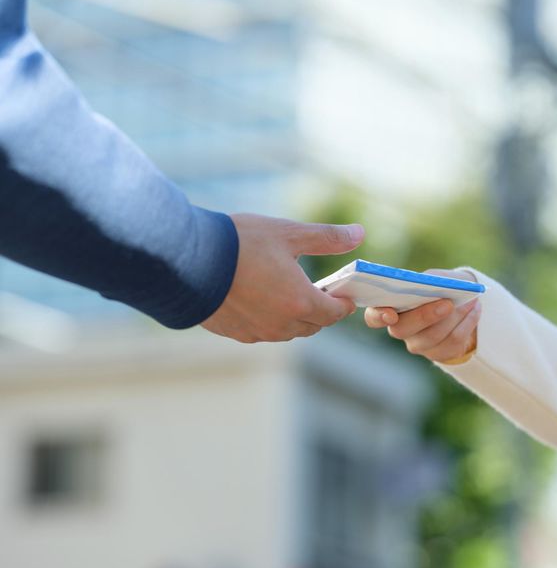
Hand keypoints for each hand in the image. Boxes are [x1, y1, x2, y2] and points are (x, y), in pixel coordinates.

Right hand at [202, 214, 363, 342]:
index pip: (334, 313)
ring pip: (288, 331)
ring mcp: (257, 332)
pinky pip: (263, 332)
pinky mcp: (235, 333)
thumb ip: (328, 237)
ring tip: (289, 292)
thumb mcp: (288, 233)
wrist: (185, 260)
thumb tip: (360, 233)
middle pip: (313, 325)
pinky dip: (270, 319)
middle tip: (317, 288)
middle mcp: (281, 325)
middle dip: (320, 310)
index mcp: (300, 303)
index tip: (342, 290)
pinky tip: (261, 298)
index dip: (342, 302)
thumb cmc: (239, 243)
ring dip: (295, 316)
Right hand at [364, 269, 481, 362]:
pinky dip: (467, 323)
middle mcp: (399, 329)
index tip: (391, 314)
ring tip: (470, 301)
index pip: (373, 318)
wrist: (461, 300)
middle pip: (403, 329)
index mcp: (390, 308)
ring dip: (454, 317)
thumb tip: (430, 287)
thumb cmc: (440, 286)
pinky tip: (475, 309)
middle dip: (426, 316)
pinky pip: (453, 343)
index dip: (378, 317)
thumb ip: (428, 281)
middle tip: (447, 303)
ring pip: (432, 337)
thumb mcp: (433, 279)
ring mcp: (418, 345)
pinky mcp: (438, 354)